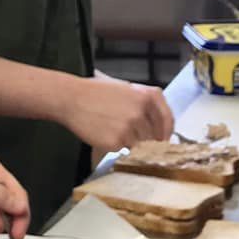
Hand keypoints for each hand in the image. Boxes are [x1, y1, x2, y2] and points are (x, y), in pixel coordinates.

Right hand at [57, 74, 172, 153]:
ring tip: (110, 126)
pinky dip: (113, 144)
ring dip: (127, 140)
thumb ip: (146, 103)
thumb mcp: (127, 88)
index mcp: (147, 97)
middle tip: (124, 129)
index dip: (166, 132)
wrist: (71, 98)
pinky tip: (103, 132)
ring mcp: (129, 128)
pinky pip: (121, 149)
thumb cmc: (96, 92)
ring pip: (137, 144)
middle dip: (142, 136)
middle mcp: (141, 113)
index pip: (167, 121)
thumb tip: (160, 126)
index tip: (164, 140)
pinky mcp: (116, 141)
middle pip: (152, 135)